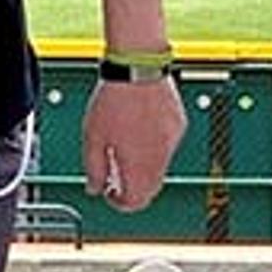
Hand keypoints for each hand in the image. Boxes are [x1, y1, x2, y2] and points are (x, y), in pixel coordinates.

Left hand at [82, 77, 185, 211]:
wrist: (137, 67)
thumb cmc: (113, 100)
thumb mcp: (92, 138)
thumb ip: (94, 169)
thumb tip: (94, 189)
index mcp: (138, 166)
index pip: (135, 202)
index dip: (119, 203)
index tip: (108, 193)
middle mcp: (160, 158)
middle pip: (150, 190)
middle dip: (132, 189)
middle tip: (115, 177)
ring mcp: (172, 142)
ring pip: (159, 169)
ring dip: (142, 168)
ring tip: (123, 147)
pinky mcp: (178, 126)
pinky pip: (166, 147)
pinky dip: (152, 149)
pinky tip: (138, 130)